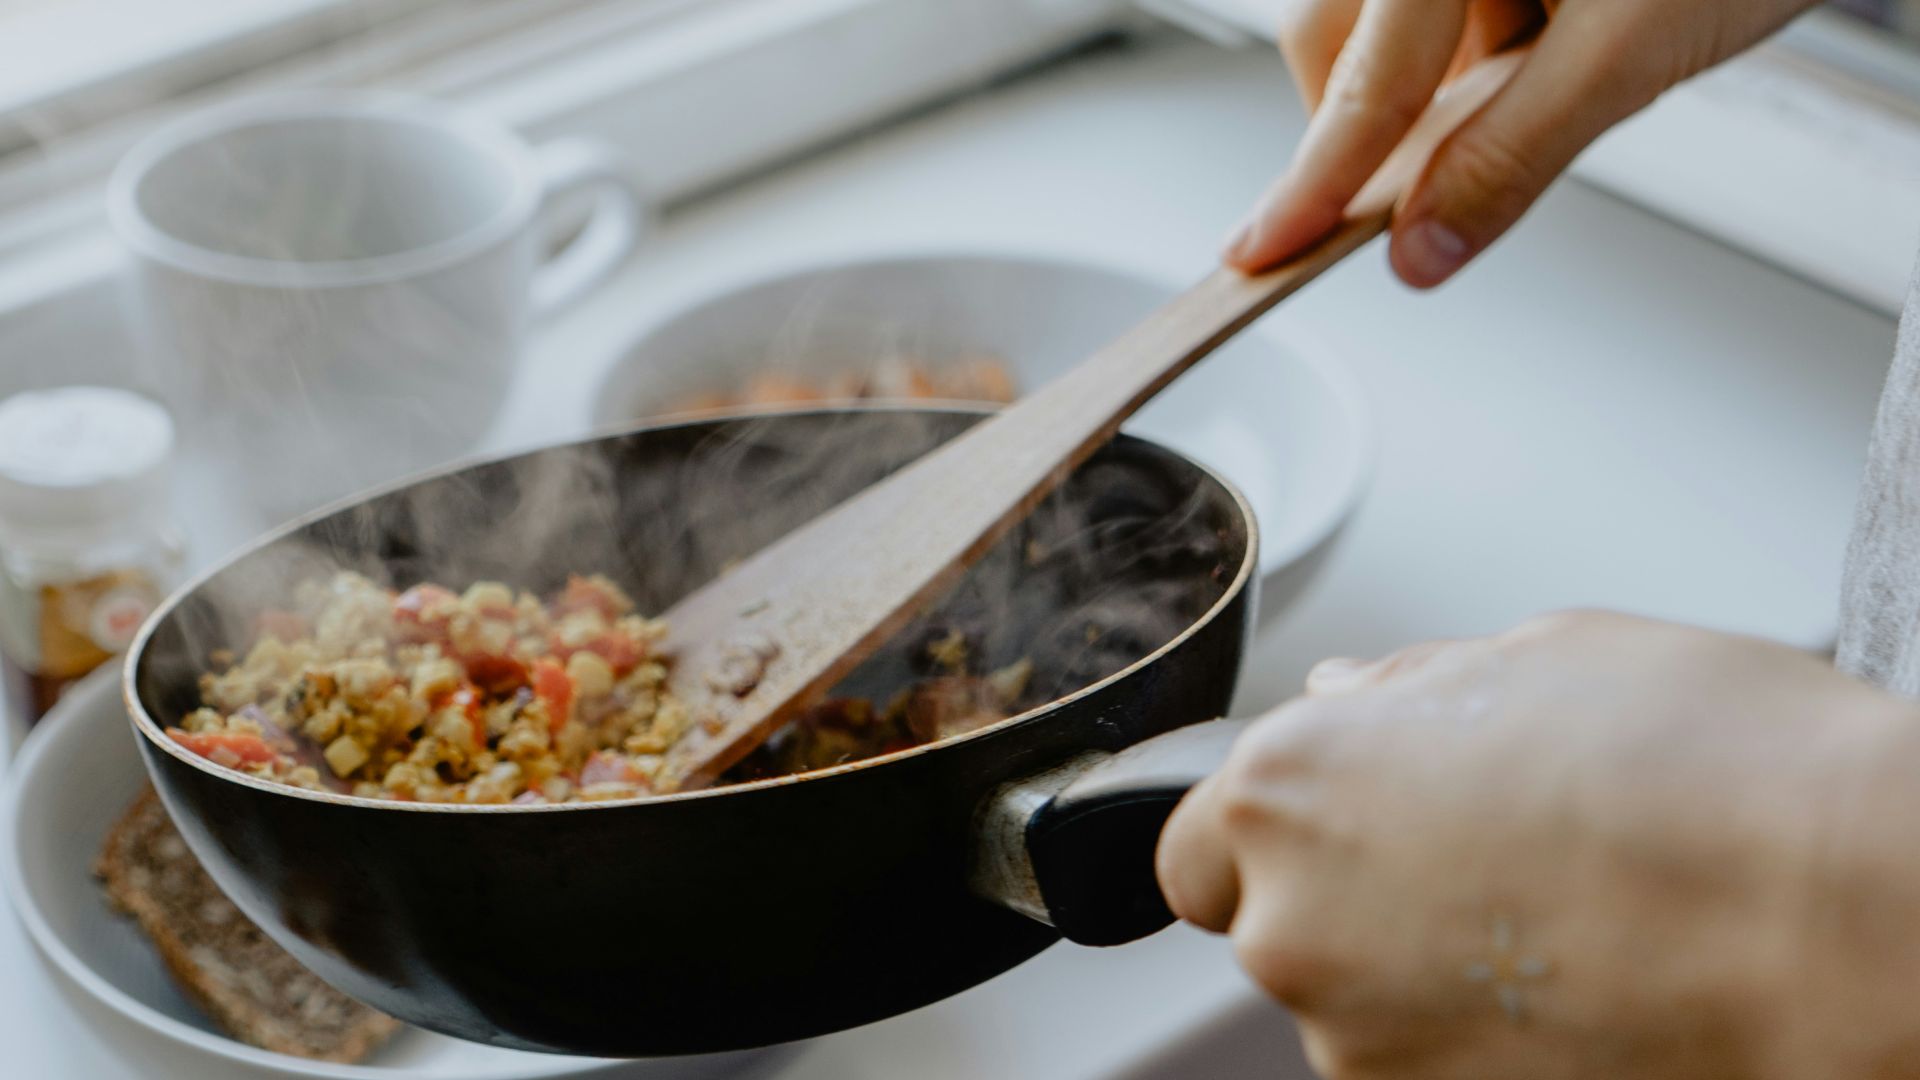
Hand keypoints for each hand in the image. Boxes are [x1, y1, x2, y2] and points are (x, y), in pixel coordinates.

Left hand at [1158, 611, 1919, 1078]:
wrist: (1842, 919)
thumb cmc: (1713, 769)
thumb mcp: (1544, 656)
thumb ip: (1407, 689)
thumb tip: (1350, 696)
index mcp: (1289, 789)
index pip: (1195, 847)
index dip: (1267, 837)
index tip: (1337, 828)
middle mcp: (1294, 926)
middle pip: (1276, 927)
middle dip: (1352, 897)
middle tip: (1483, 861)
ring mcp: (1363, 1045)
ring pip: (1357, 1006)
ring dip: (1422, 972)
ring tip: (1559, 920)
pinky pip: (1426, 1065)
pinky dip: (1481, 1039)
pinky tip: (1581, 985)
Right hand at [1225, 0, 1818, 285]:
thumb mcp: (1635, 49)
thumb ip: (1514, 154)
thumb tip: (1421, 246)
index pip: (1364, 80)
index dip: (1314, 181)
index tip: (1263, 250)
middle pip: (1337, 37)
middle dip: (1377, 118)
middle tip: (1429, 179)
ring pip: (1387, 25)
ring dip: (1441, 79)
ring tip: (1553, 65)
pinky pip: (1442, 7)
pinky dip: (1483, 45)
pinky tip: (1558, 35)